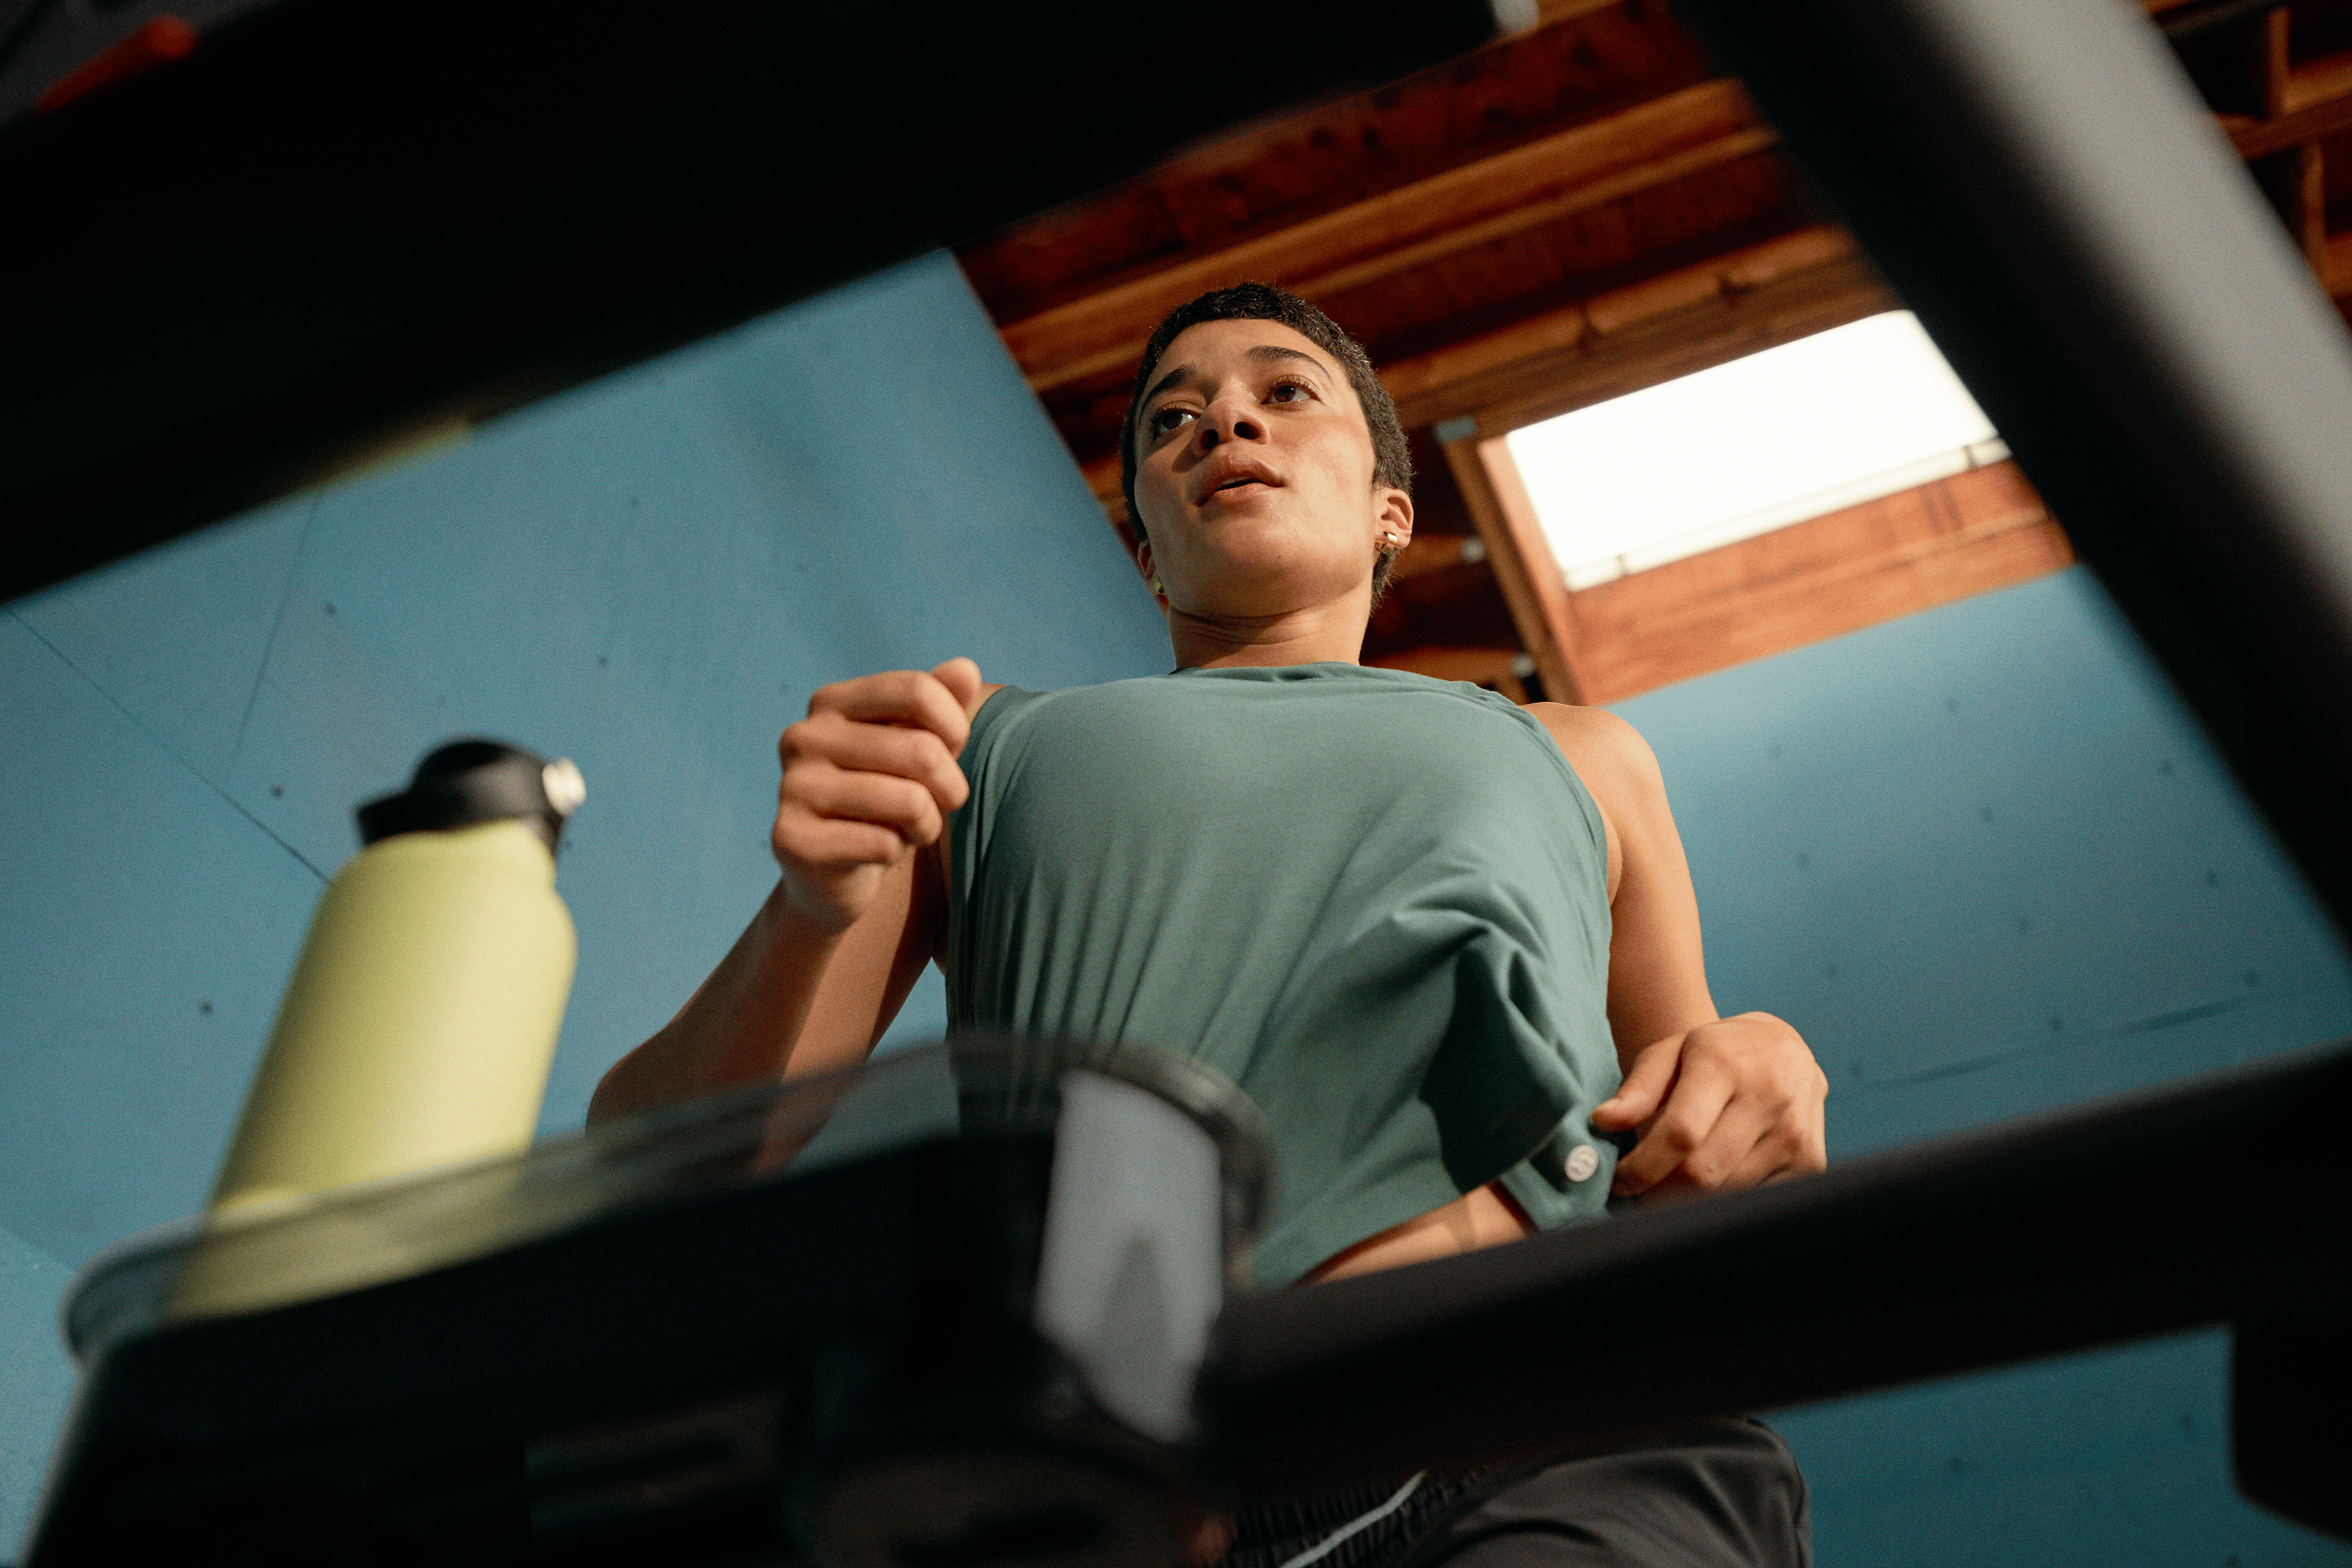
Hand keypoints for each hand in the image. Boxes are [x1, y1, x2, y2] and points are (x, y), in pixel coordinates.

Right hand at [772, 658, 981, 929]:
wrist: (833, 874)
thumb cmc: (884, 798)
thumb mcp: (916, 745)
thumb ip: (939, 704)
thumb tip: (966, 668)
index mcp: (831, 701)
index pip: (917, 690)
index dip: (955, 728)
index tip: (951, 752)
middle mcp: (803, 736)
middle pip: (922, 750)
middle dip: (951, 788)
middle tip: (939, 804)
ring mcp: (792, 787)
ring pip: (910, 801)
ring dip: (926, 824)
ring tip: (909, 829)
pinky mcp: (791, 839)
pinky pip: (883, 844)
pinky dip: (896, 852)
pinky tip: (877, 851)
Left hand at [1589, 1012, 1826, 1202]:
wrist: (1783, 1049)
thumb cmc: (1714, 1053)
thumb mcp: (1668, 1053)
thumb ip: (1636, 1089)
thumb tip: (1603, 1121)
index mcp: (1725, 1065)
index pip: (1680, 1134)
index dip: (1643, 1168)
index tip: (1620, 1183)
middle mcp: (1768, 1098)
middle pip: (1704, 1173)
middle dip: (1661, 1194)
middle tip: (1641, 1195)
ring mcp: (1795, 1133)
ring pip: (1728, 1193)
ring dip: (1692, 1201)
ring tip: (1675, 1184)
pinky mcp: (1812, 1161)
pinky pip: (1756, 1199)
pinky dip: (1727, 1199)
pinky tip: (1716, 1180)